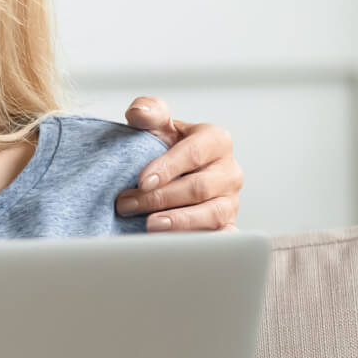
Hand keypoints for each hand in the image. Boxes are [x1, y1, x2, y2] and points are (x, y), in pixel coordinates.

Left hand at [118, 96, 242, 230]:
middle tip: (126, 204)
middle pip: (199, 187)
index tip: (141, 180)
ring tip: (148, 225)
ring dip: (178, 221)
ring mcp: (230, 201)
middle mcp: (229, 171)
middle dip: (160, 198)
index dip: (168, 167)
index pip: (195, 153)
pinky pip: (221, 238)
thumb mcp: (158, 126)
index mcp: (216, 140)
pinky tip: (176, 245)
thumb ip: (148, 112)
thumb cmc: (165, 149)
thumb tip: (139, 113)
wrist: (173, 176)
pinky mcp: (227, 226)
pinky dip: (201, 242)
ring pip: (211, 214)